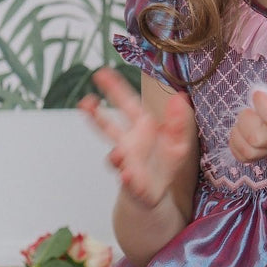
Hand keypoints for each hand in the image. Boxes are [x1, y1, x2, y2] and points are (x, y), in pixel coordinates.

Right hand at [80, 67, 191, 208]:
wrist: (155, 193)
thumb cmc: (164, 163)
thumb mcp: (177, 140)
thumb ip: (179, 121)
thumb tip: (180, 97)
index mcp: (141, 128)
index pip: (127, 104)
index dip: (115, 88)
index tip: (101, 73)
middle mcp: (128, 144)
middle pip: (109, 127)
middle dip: (96, 115)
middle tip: (86, 103)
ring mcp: (127, 164)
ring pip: (115, 157)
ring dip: (114, 154)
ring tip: (117, 153)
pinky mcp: (132, 184)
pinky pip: (128, 181)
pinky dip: (127, 178)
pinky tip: (128, 175)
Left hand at [229, 54, 266, 162]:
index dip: (262, 104)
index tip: (260, 92)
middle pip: (257, 138)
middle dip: (246, 119)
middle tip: (251, 107)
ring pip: (248, 149)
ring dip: (239, 130)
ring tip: (248, 117)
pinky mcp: (264, 154)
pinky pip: (243, 157)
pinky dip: (235, 143)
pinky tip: (243, 129)